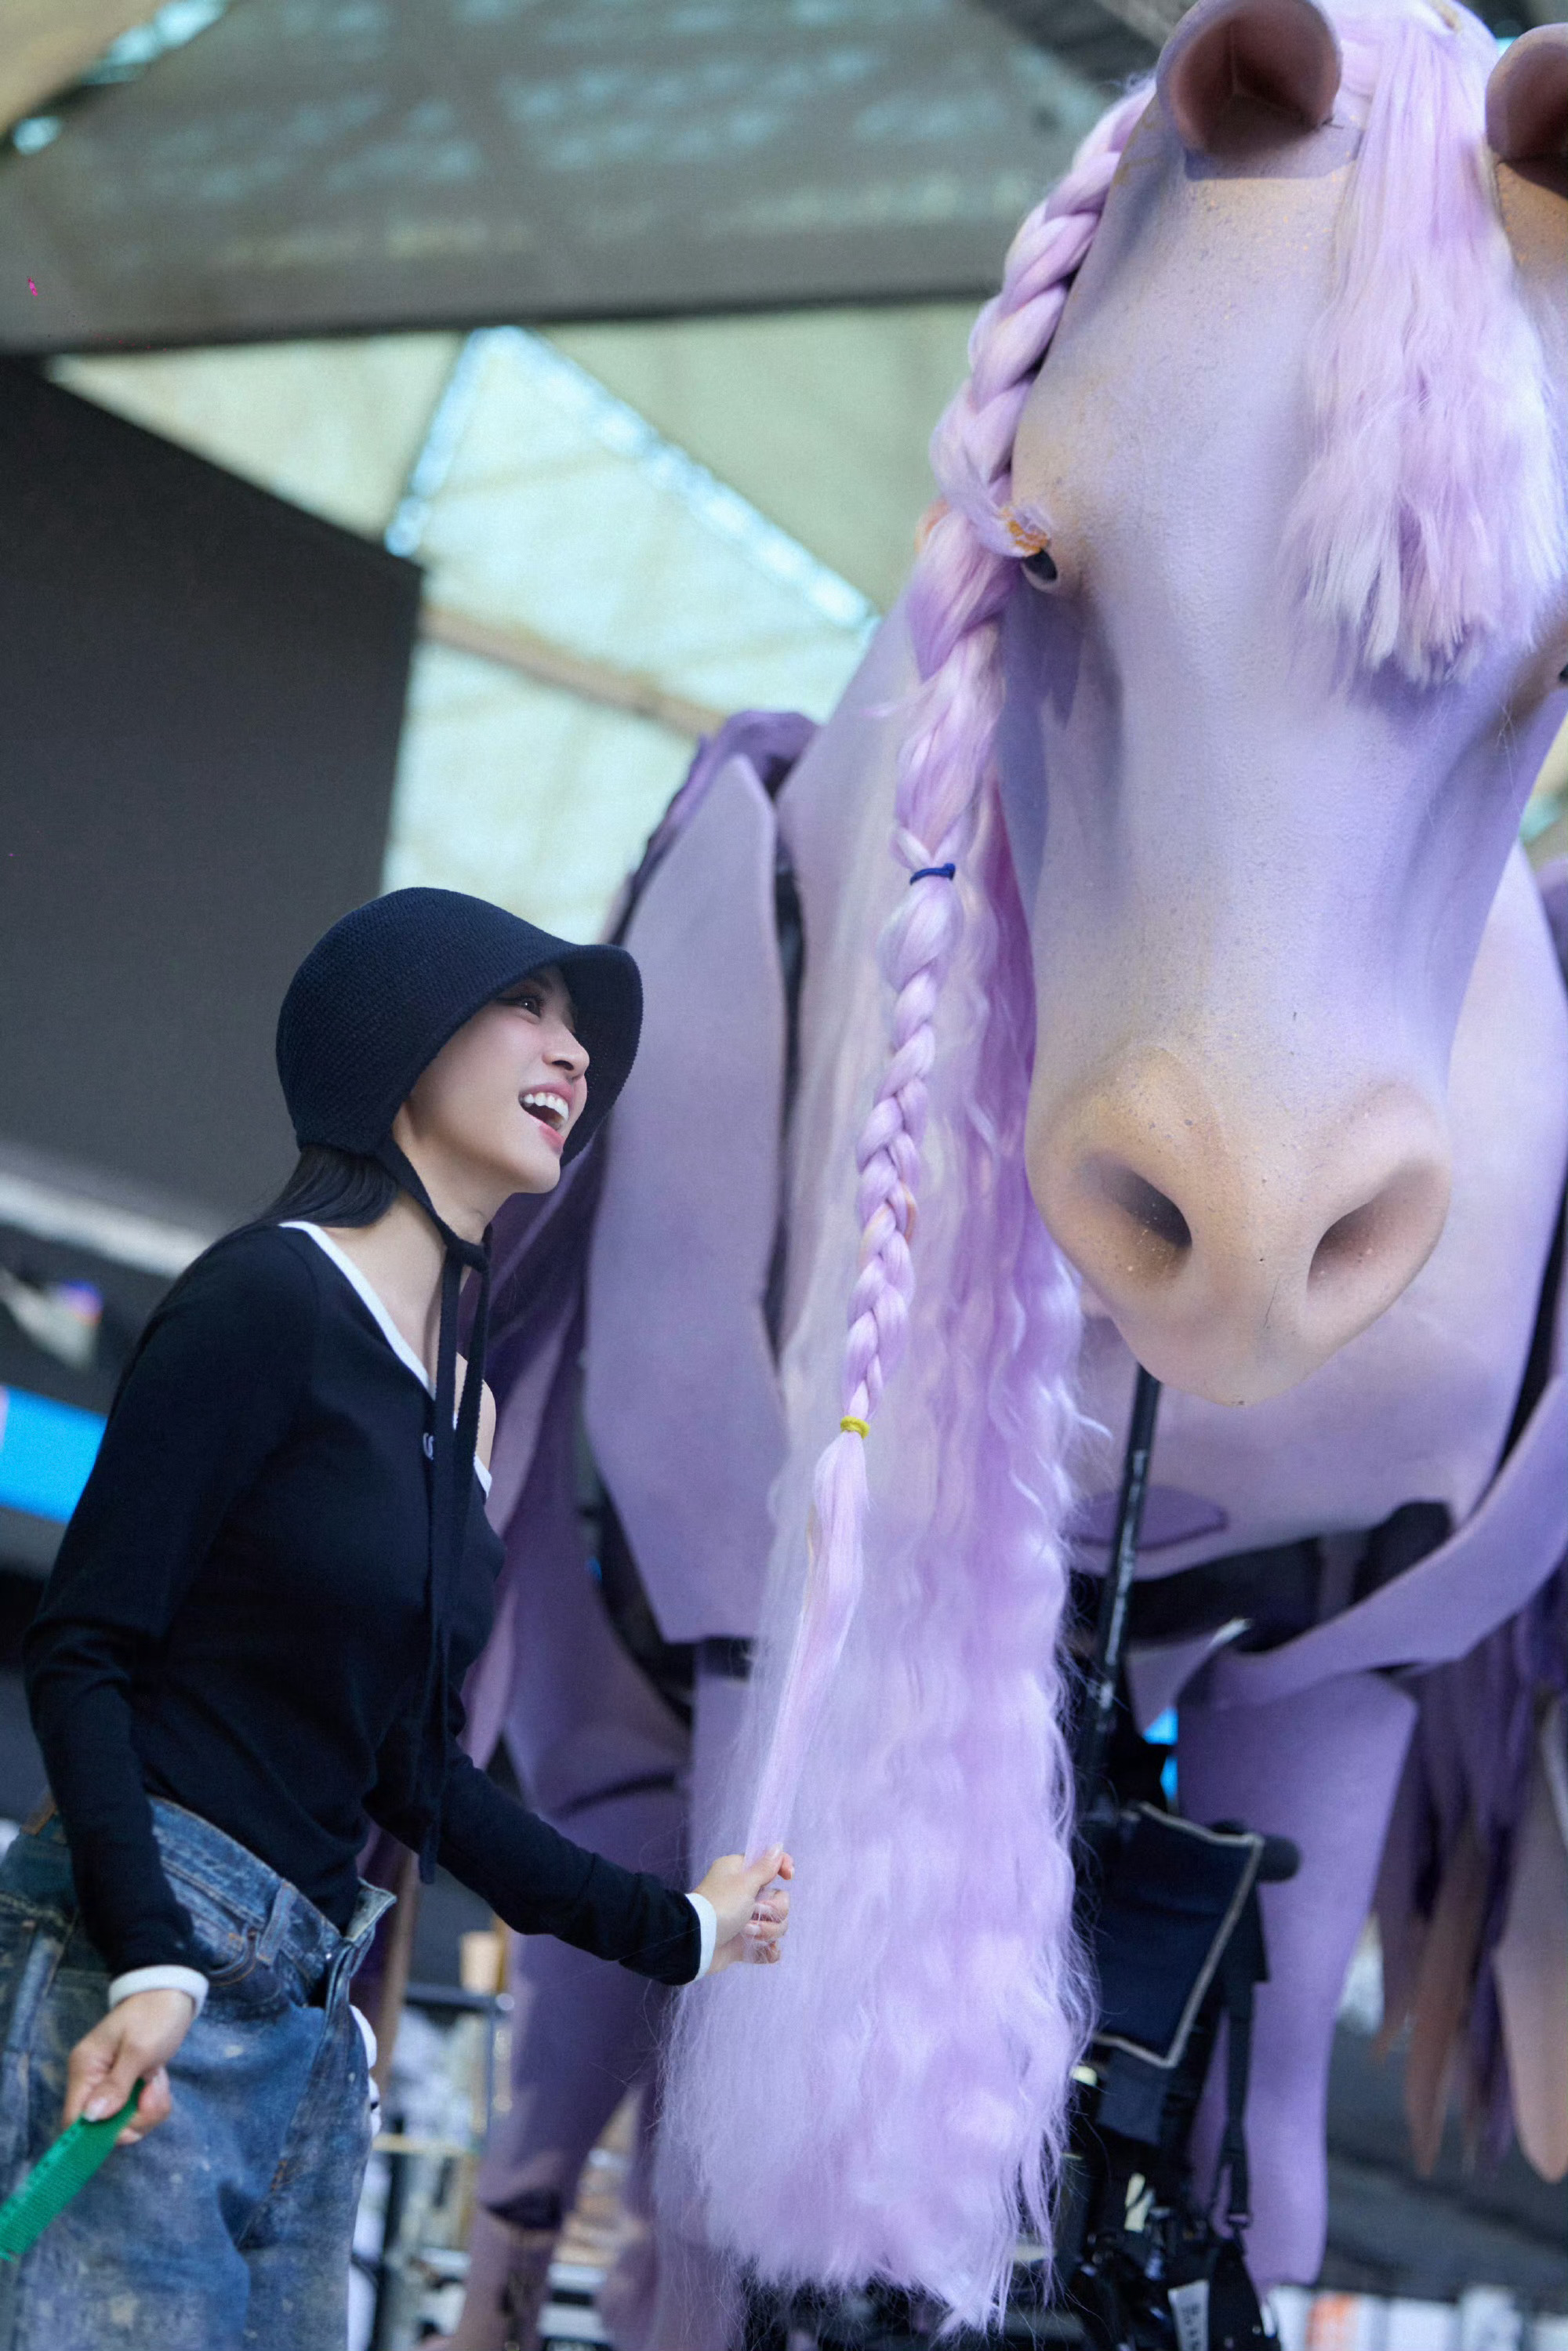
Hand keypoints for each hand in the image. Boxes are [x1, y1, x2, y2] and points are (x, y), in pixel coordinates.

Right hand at [63, 1989, 195, 2142]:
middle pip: (103, 2127)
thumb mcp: (139, 2050)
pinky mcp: (128, 2085)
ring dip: (148, 2109)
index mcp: (85, 2068)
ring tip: (158, 2080)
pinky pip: (136, 2110)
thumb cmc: (155, 2015)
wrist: (173, 1992)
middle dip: (134, 2119)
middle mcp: (92, 2079)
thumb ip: (116, 2085)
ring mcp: (110, 2083)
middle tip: (153, 2093)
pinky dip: (152, 2102)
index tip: (129, 2128)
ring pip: (124, 2121)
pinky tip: (158, 2079)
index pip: (75, 2120)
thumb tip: (92, 2118)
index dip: (98, 2135)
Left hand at [691, 1846, 793, 1974]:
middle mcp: (745, 1895)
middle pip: (780, 1899)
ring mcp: (746, 1921)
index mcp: (741, 1874)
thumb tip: (777, 1846)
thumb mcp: (744, 1882)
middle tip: (754, 1911)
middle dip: (773, 1909)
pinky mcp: (745, 1943)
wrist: (698, 1941)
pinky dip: (768, 1950)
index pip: (771, 1865)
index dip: (783, 1868)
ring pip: (777, 1924)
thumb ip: (765, 1867)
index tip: (789, 1876)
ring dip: (767, 1930)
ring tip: (748, 1932)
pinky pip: (769, 1947)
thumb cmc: (720, 1905)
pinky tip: (763, 1949)